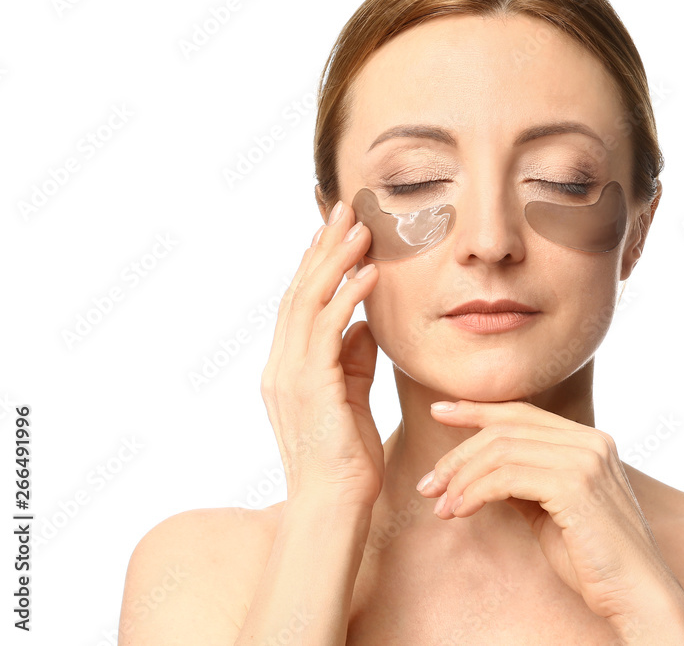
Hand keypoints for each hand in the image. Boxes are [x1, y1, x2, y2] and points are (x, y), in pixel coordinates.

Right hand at [259, 201, 382, 507]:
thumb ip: (354, 358)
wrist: (335, 506)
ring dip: (336, 262)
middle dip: (322, 247)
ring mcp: (291, 376)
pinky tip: (370, 275)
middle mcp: (282, 366)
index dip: (315, 263)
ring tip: (360, 229)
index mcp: (288, 368)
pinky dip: (348, 298)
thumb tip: (364, 323)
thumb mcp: (352, 395)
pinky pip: (328, 332)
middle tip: (343, 208)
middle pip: (299, 291)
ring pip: (308, 303)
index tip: (333, 229)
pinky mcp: (310, 388)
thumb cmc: (347, 458)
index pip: (299, 302)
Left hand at [415, 400, 683, 624]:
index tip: (440, 412)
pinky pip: (506, 477)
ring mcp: (585, 459)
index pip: (522, 413)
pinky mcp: (575, 484)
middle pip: (506, 429)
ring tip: (441, 507)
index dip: (477, 410)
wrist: (637, 594)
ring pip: (501, 450)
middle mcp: (590, 440)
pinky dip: (475, 492)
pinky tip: (459, 511)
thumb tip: (480, 468)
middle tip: (428, 484)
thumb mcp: (551, 510)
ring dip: (461, 478)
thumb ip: (525, 481)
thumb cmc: (592, 559)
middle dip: (458, 454)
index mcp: (589, 440)